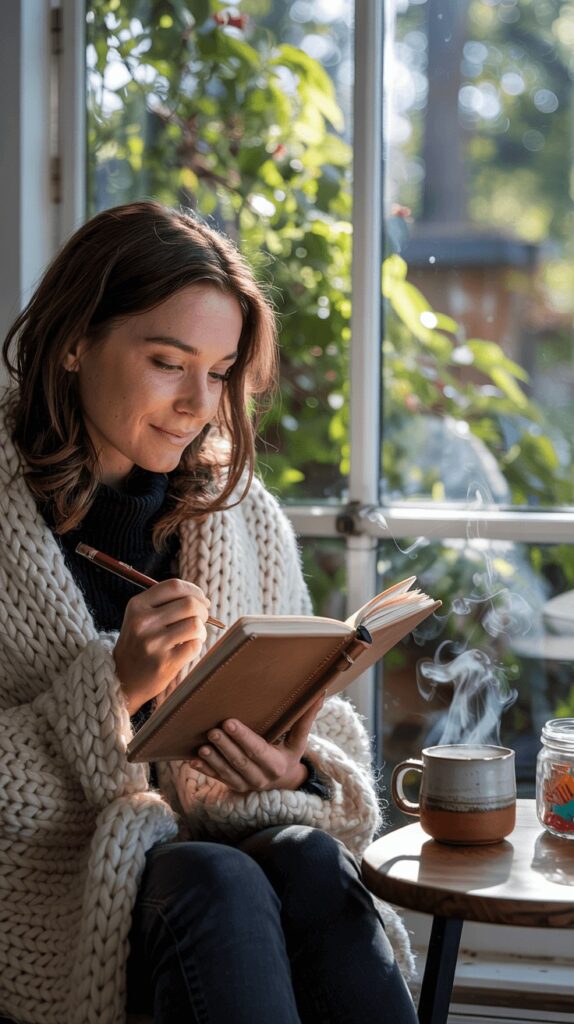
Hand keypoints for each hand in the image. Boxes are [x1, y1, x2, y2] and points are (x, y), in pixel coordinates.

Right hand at [114, 579, 209, 714]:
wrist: (122, 679)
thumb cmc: (140, 644)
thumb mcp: (140, 617)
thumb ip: (165, 603)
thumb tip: (202, 599)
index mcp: (137, 605)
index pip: (174, 586)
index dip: (194, 591)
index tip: (202, 600)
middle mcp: (143, 622)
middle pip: (189, 604)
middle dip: (203, 611)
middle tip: (201, 619)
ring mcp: (153, 643)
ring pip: (195, 624)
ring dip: (201, 630)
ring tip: (194, 636)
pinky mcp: (164, 662)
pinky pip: (195, 645)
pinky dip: (198, 645)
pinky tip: (188, 648)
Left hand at [187, 693, 324, 792]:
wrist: (283, 783)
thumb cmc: (289, 754)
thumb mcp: (299, 741)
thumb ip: (305, 718)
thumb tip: (319, 692)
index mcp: (277, 764)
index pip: (258, 750)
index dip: (244, 738)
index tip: (229, 723)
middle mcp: (261, 777)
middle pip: (240, 761)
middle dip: (225, 746)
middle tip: (212, 730)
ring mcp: (246, 784)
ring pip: (227, 772)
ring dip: (213, 759)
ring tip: (202, 745)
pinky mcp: (234, 786)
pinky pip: (218, 779)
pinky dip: (205, 771)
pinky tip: (192, 761)